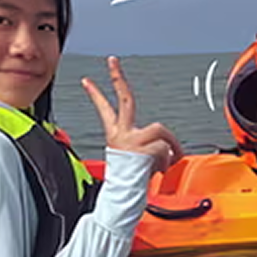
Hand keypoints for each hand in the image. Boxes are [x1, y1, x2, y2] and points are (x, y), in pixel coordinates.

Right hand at [81, 56, 181, 174]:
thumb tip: (169, 147)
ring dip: (169, 146)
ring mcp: (132, 140)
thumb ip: (149, 144)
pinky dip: (169, 159)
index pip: (105, 110)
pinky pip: (166, 148)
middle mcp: (121, 134)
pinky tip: (160, 169)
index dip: (97, 94)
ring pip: (161, 130)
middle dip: (117, 77)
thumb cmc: (132, 179)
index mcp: (116, 135)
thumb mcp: (138, 156)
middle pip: (123, 99)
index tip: (86, 80)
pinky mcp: (143, 149)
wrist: (125, 196)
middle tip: (112, 60)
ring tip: (163, 162)